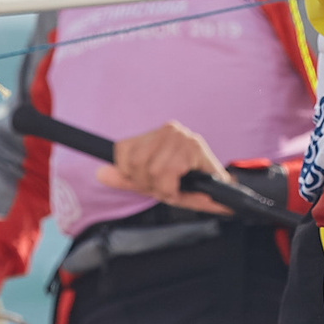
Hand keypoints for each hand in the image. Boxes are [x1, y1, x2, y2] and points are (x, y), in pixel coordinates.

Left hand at [96, 120, 233, 214]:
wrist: (224, 193)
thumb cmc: (187, 186)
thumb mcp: (150, 183)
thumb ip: (125, 179)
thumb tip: (99, 174)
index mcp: (156, 134)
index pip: (122, 151)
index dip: (129, 174)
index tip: (147, 182)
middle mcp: (170, 129)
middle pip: (134, 162)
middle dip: (146, 183)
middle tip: (164, 188)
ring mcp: (183, 137)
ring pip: (150, 170)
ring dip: (161, 188)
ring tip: (174, 188)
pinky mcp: (194, 147)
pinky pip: (166, 174)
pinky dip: (170, 189)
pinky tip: (181, 188)